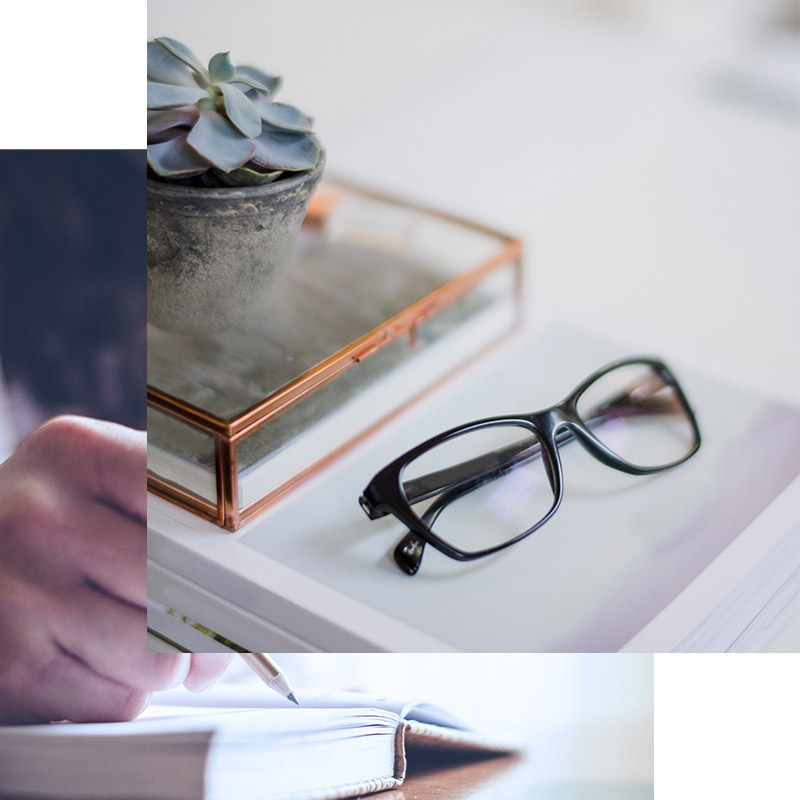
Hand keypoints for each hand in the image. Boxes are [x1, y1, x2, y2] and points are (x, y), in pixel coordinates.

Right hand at [0, 416, 231, 723]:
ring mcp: (17, 591)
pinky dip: (127, 693)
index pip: (196, 505)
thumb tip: (254, 574)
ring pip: (157, 655)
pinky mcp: (7, 666)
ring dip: (170, 664)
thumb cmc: (49, 520)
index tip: (262, 576)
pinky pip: (117, 701)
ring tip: (150, 642)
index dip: (238, 550)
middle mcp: (38, 515)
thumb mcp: (96, 476)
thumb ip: (169, 502)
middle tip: (213, 628)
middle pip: (182, 584)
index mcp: (78, 452)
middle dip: (212, 621)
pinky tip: (102, 661)